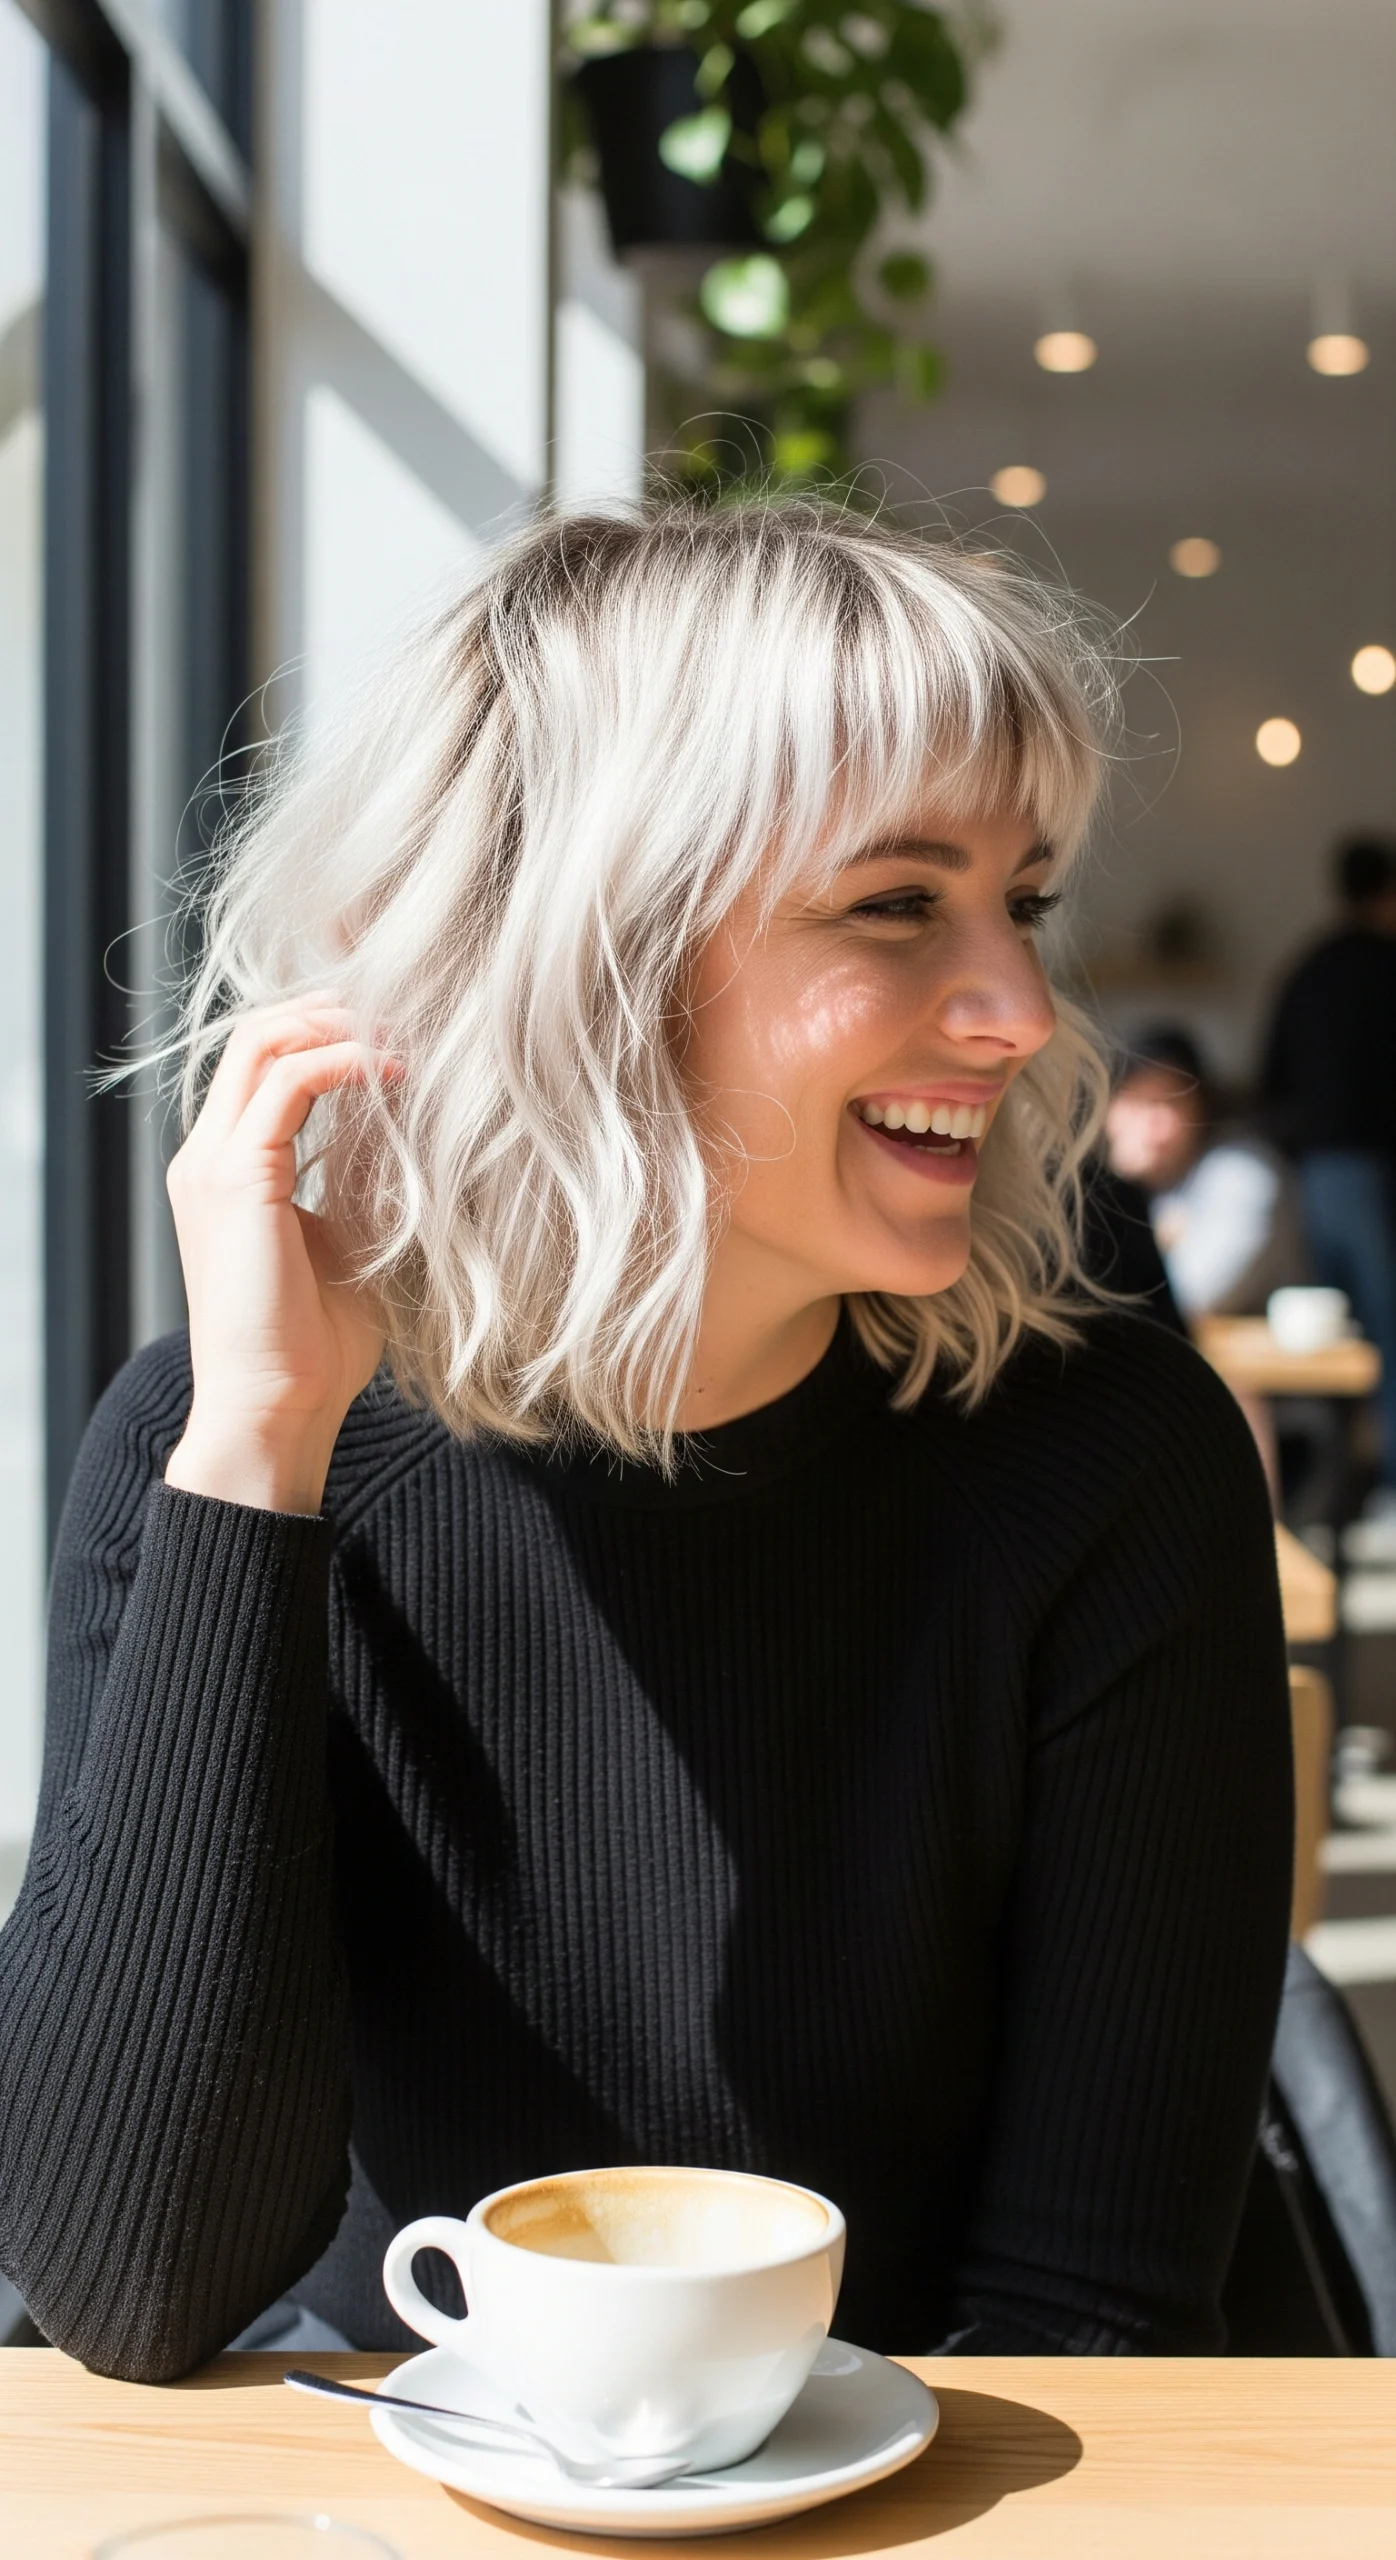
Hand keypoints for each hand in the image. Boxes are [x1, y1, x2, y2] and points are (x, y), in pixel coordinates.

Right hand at [164, 1002, 397, 1512]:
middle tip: (405, 1011)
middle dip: (331, 1010)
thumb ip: (360, 1182)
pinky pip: (290, 1082)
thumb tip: (412, 1130)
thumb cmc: (315, 1347)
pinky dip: (346, 1064)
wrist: (277, 1409)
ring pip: (264, 1042)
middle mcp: (205, 1156)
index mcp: (225, 1169)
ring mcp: (213, 1164)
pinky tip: (397, 1074)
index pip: (260, 1064)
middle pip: (256, 1035)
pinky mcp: (237, 1178)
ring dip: (338, 1026)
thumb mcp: (347, 1241)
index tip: (396, 1031)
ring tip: (404, 1033)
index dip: (323, 1032)